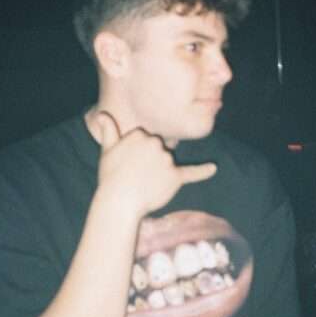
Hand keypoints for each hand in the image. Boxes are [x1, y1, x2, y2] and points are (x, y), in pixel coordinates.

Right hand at [92, 111, 215, 216]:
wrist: (119, 202)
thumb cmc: (111, 177)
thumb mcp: (106, 151)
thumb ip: (108, 131)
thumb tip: (102, 115)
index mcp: (140, 134)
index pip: (145, 139)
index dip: (137, 153)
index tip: (128, 163)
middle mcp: (155, 143)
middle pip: (159, 148)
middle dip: (150, 160)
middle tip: (136, 174)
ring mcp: (166, 159)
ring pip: (168, 162)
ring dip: (160, 171)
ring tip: (144, 184)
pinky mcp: (175, 177)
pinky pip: (191, 173)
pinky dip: (203, 171)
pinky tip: (213, 168)